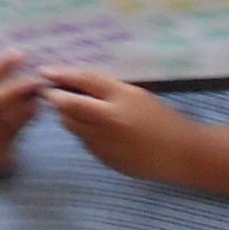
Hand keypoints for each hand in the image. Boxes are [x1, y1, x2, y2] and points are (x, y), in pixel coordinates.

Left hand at [39, 64, 196, 184]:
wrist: (182, 154)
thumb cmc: (163, 120)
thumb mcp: (138, 96)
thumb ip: (108, 90)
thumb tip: (75, 84)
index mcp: (123, 98)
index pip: (85, 81)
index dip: (62, 75)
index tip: (46, 71)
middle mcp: (109, 120)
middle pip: (68, 105)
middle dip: (54, 97)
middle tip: (48, 90)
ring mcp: (104, 141)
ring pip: (71, 124)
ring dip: (65, 114)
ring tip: (68, 105)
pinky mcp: (102, 157)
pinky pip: (82, 139)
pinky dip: (80, 129)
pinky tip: (90, 125)